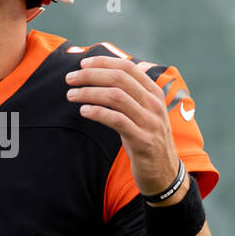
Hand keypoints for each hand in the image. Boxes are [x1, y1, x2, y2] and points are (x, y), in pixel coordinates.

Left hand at [65, 55, 182, 198]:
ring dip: (89, 93)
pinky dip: (98, 112)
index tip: (82, 64)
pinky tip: (84, 111)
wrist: (164, 172)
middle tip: (70, 78)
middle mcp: (154, 104)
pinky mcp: (142, 140)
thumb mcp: (143, 113)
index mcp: (154, 93)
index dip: (103, 62)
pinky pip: (117, 120)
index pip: (128, 68)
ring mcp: (150, 122)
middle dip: (91, 75)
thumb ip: (130, 95)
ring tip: (71, 94)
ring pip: (116, 97)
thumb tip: (104, 75)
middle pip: (119, 79)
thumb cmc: (146, 139)